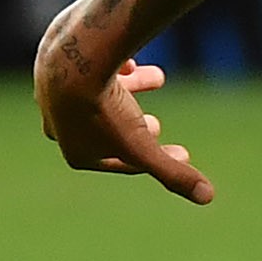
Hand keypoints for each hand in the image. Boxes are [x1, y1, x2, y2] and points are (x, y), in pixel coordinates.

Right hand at [37, 38, 214, 203]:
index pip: (120, 162)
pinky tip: (132, 64)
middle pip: (104, 129)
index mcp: (76, 151)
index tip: (184, 154)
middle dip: (133, 127)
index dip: (155, 159)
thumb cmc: (104, 112)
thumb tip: (207, 196)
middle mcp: (60, 124)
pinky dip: (115, 67)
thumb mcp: (143, 147)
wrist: (71, 64)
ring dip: (131, 89)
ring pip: (100, 92)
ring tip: (158, 78)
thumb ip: (172, 173)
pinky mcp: (58, 64)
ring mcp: (55, 93)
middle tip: (156, 125)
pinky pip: (90, 68)